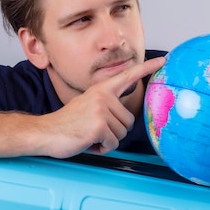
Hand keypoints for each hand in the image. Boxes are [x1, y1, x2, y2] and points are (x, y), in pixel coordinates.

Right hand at [40, 57, 164, 158]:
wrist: (46, 132)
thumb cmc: (68, 124)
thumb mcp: (89, 106)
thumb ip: (107, 106)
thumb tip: (125, 117)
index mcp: (101, 89)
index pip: (128, 76)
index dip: (147, 67)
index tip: (163, 60)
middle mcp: (102, 96)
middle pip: (128, 121)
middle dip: (114, 132)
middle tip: (93, 130)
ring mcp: (101, 109)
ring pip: (122, 134)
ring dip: (107, 141)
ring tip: (89, 135)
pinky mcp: (99, 125)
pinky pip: (113, 144)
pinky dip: (102, 149)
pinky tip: (88, 142)